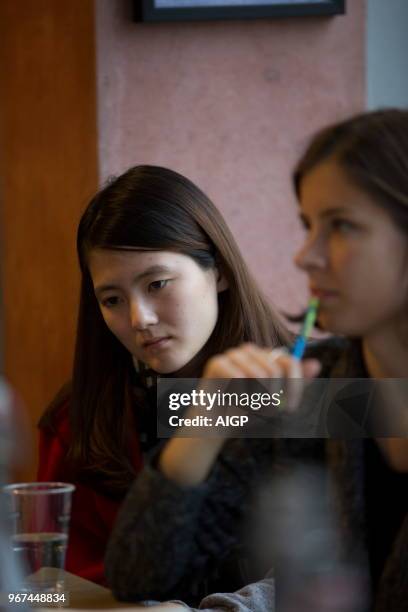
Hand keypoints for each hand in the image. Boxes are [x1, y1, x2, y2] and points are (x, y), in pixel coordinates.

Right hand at [203, 343, 320, 411]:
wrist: (215, 425)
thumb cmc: (246, 411)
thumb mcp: (277, 400)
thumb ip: (296, 383)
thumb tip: (317, 364)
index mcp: (265, 356)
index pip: (290, 362)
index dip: (294, 387)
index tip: (290, 410)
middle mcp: (250, 350)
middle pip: (275, 370)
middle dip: (272, 398)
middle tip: (263, 412)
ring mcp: (232, 354)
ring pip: (260, 374)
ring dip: (256, 400)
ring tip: (248, 408)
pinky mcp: (217, 362)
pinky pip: (240, 377)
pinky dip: (239, 396)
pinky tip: (232, 402)